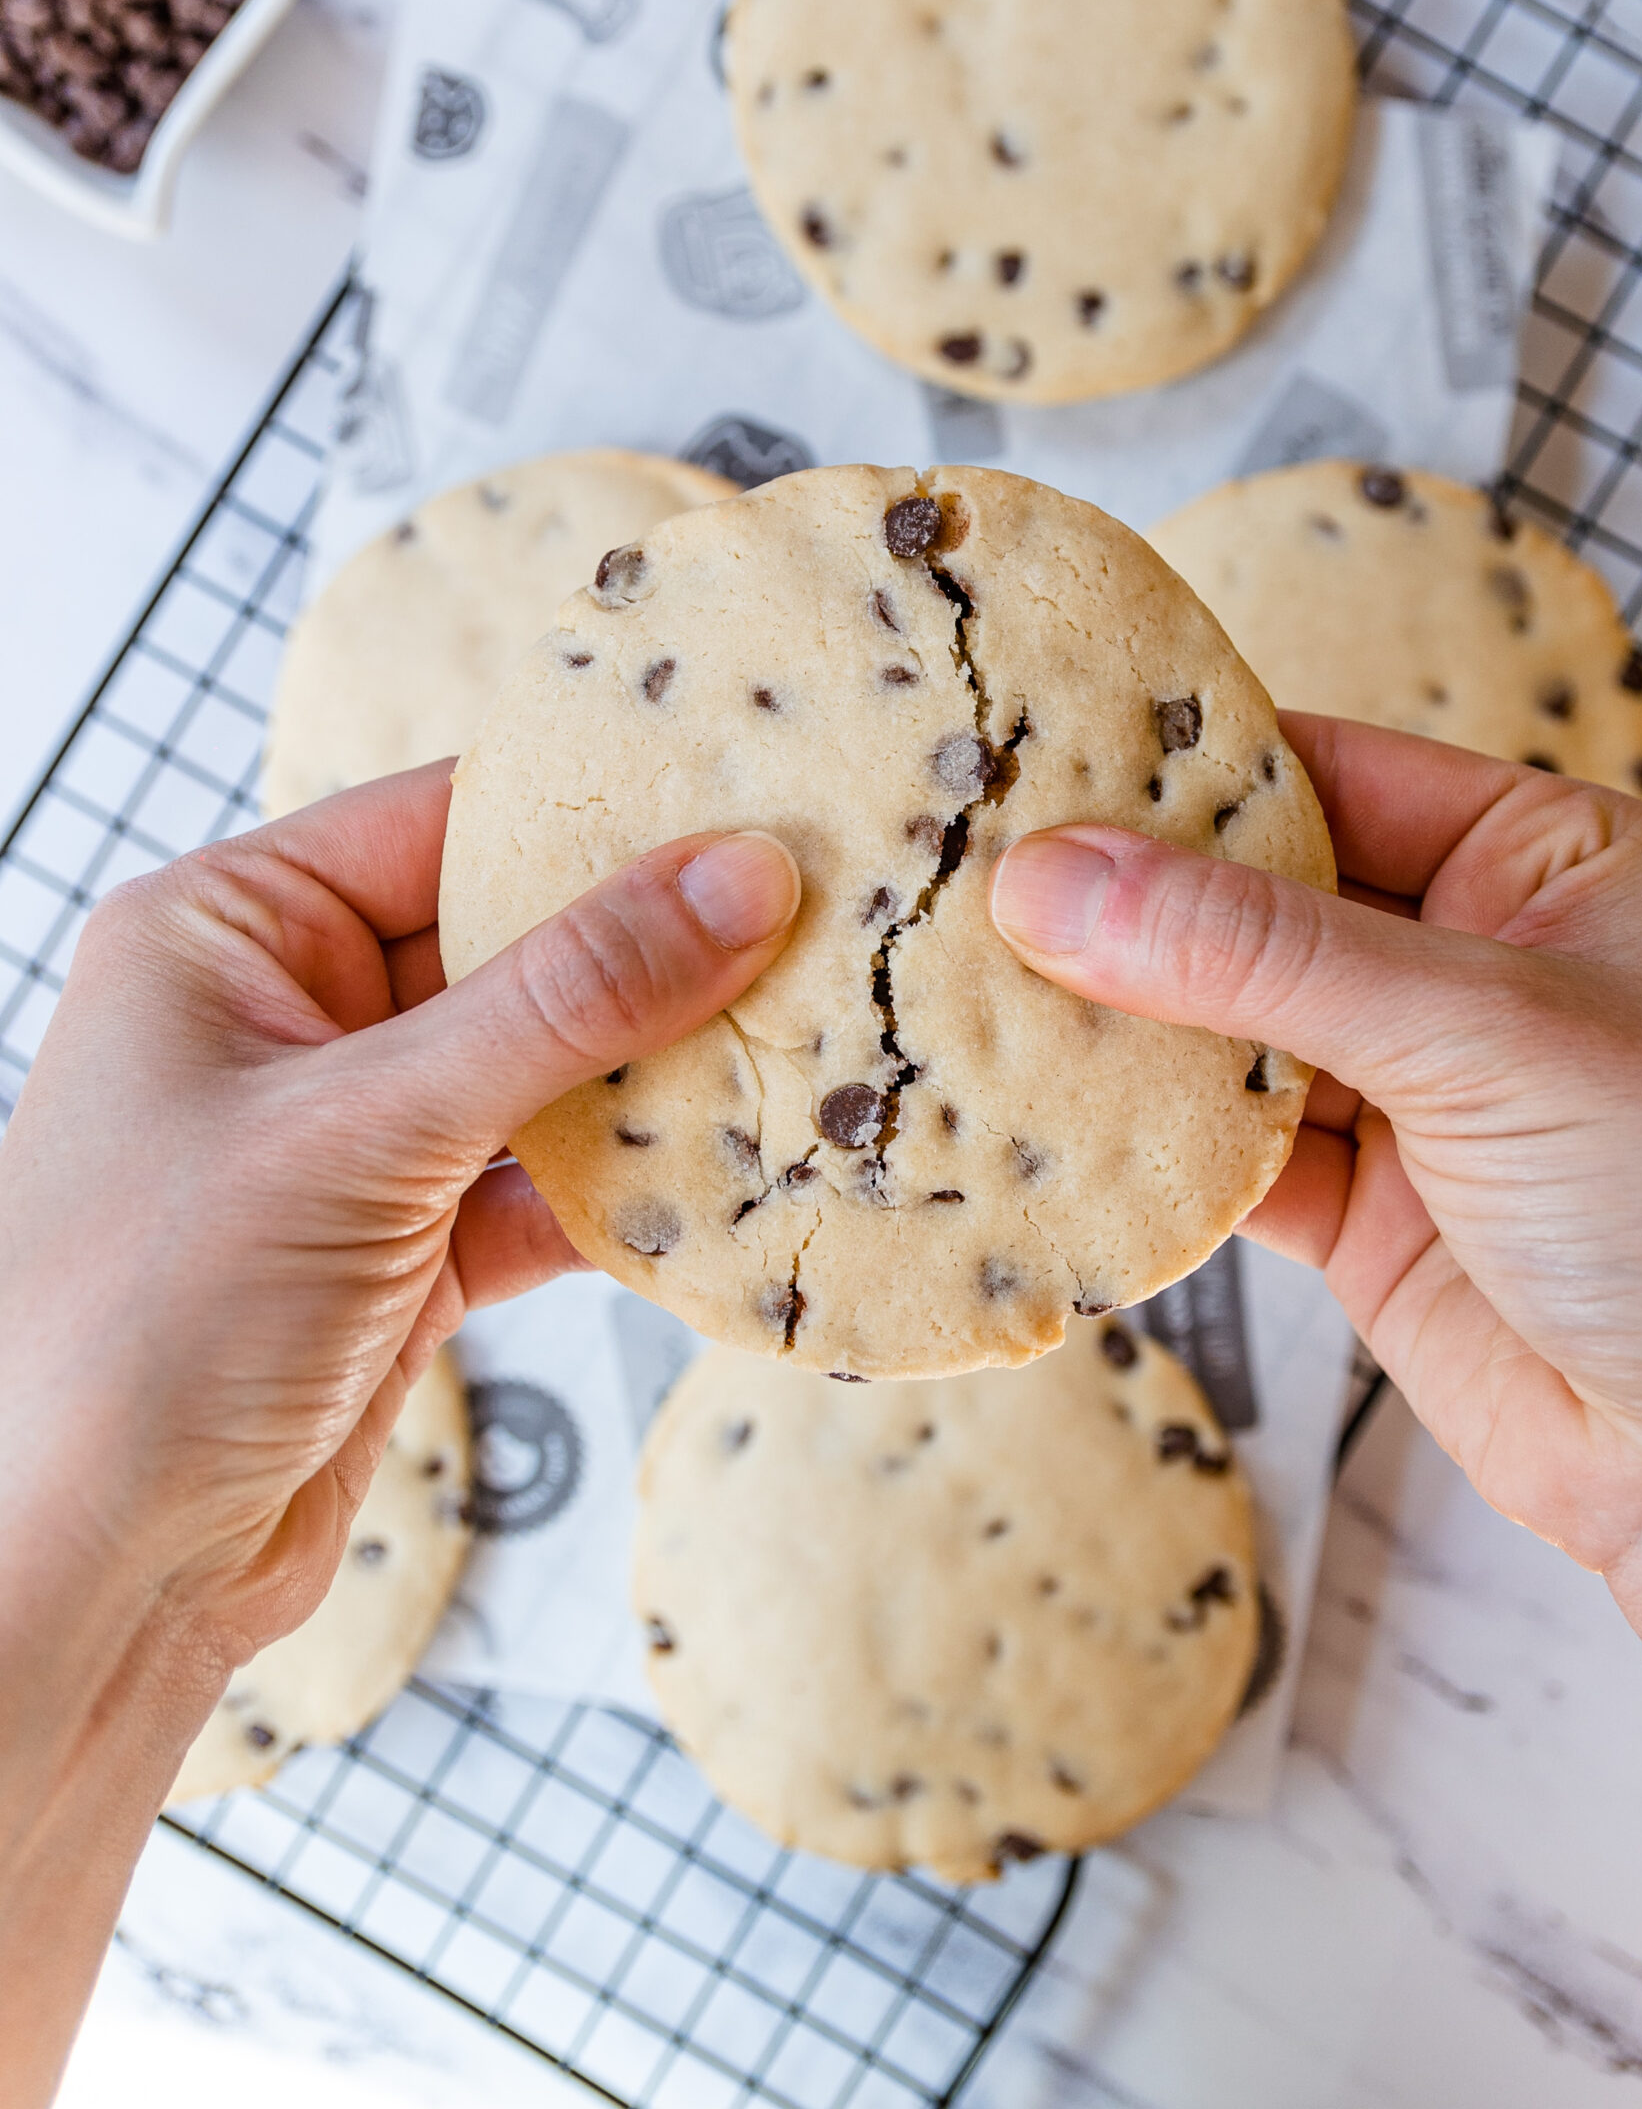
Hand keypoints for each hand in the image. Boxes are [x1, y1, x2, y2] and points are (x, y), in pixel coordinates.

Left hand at [0, 761, 798, 2106]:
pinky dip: (630, 1190)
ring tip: (805, 1042)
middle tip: (817, 924)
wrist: (84, 1581)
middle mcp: (286, 1019)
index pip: (440, 820)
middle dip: (650, 950)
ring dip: (655, 1075)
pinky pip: (545, 1187)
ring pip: (542, 1071)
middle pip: (507, 943)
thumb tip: (733, 883)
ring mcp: (351, 1142)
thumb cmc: (138, 1323)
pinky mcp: (404, 1255)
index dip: (593, 809)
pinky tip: (734, 1175)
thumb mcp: (362, 1129)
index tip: (751, 800)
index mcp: (227, 932)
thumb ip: (560, 1002)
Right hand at [988, 717, 1641, 1821]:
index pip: (1327, 771)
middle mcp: (1471, 962)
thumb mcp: (1486, 1031)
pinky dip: (1144, 1148)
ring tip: (965, 991)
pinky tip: (1049, 1118)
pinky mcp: (1366, 1214)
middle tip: (960, 878)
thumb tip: (1058, 880)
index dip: (1182, 772)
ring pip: (1224, 1030)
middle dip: (1124, 903)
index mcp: (1541, 861)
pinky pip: (1226, 1155)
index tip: (1029, 763)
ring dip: (1116, 1028)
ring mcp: (1413, 1091)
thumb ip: (1262, 954)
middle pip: (1254, 900)